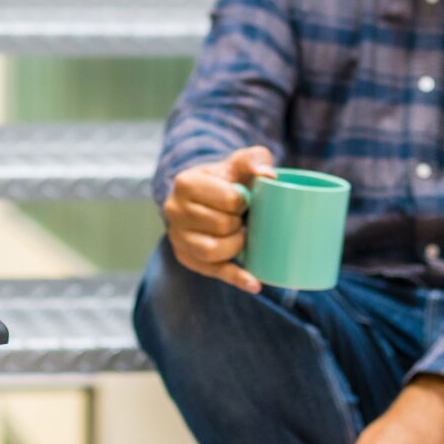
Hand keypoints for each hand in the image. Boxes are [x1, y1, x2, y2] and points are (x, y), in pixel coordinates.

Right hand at [162, 145, 277, 293]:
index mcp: (186, 182)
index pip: (229, 199)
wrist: (207, 195)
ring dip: (236, 246)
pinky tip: (255, 283)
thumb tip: (269, 176)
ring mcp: (177, 236)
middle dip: (239, 224)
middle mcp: (174, 210)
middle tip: (243, 218)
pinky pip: (213, 272)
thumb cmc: (228, 178)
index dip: (244, 202)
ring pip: (212, 251)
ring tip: (242, 237)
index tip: (245, 199)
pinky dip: (237, 277)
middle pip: (221, 226)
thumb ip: (256, 159)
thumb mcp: (240, 162)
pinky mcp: (185, 257)